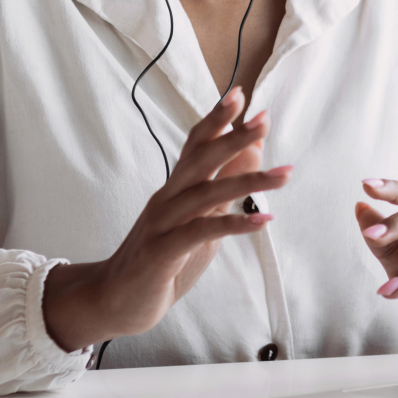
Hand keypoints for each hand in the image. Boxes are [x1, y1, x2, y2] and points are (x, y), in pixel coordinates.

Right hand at [43, 87, 290, 351]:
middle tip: (264, 119)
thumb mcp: (197, 222)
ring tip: (285, 174)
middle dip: (233, 137)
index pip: (196, 146)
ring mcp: (162, 225)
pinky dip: (234, 224)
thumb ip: (222, 190)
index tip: (242, 96)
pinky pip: (201, 233)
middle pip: (200, 159)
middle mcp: (167, 200)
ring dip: (248, 182)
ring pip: (206, 194)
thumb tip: (253, 154)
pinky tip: (263, 219)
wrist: (113, 302)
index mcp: (175, 190)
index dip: (217, 121)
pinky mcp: (161, 253)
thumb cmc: (160, 260)